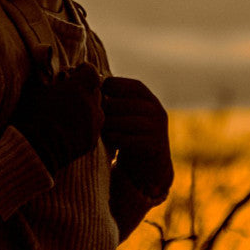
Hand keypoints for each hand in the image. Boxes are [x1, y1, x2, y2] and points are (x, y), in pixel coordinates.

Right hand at [12, 63, 102, 172]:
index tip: (72, 75)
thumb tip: (57, 73)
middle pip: (95, 90)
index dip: (81, 71)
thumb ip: (51, 78)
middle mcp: (92, 104)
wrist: (34, 151)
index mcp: (80, 87)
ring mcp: (94, 123)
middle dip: (84, 90)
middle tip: (67, 95)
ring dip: (85, 108)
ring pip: (96, 109)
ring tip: (67, 114)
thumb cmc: (31, 116)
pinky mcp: (92, 141)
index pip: (91, 70)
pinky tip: (68, 130)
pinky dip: (84, 126)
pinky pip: (92, 128)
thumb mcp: (35, 89)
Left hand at [102, 76, 172, 197]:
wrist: (148, 166)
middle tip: (92, 114)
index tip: (98, 91)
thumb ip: (116, 100)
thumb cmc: (129, 135)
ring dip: (107, 125)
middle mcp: (157, 112)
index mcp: (150, 100)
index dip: (115, 85)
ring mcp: (157, 130)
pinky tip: (107, 140)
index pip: (134, 86)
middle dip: (106, 109)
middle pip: (125, 104)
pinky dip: (114, 139)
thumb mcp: (128, 114)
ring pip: (125, 122)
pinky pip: (127, 140)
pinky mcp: (153, 147)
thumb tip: (91, 82)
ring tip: (97, 128)